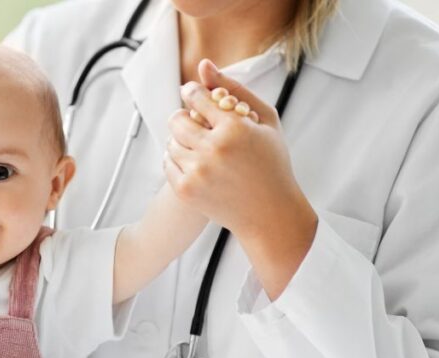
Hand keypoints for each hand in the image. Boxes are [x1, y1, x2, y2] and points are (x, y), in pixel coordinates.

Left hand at [164, 59, 314, 240]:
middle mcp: (213, 150)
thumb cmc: (271, 162)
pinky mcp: (185, 191)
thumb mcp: (265, 120)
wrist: (269, 212)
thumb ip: (235, 88)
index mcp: (235, 128)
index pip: (196, 97)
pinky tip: (195, 162)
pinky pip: (167, 163)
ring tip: (199, 145)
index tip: (193, 94)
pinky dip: (177, 160)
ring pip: (171, 142)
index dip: (192, 93)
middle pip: (176, 119)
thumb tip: (203, 65)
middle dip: (183, 117)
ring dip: (181, 140)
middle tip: (193, 122)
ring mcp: (197, 172)